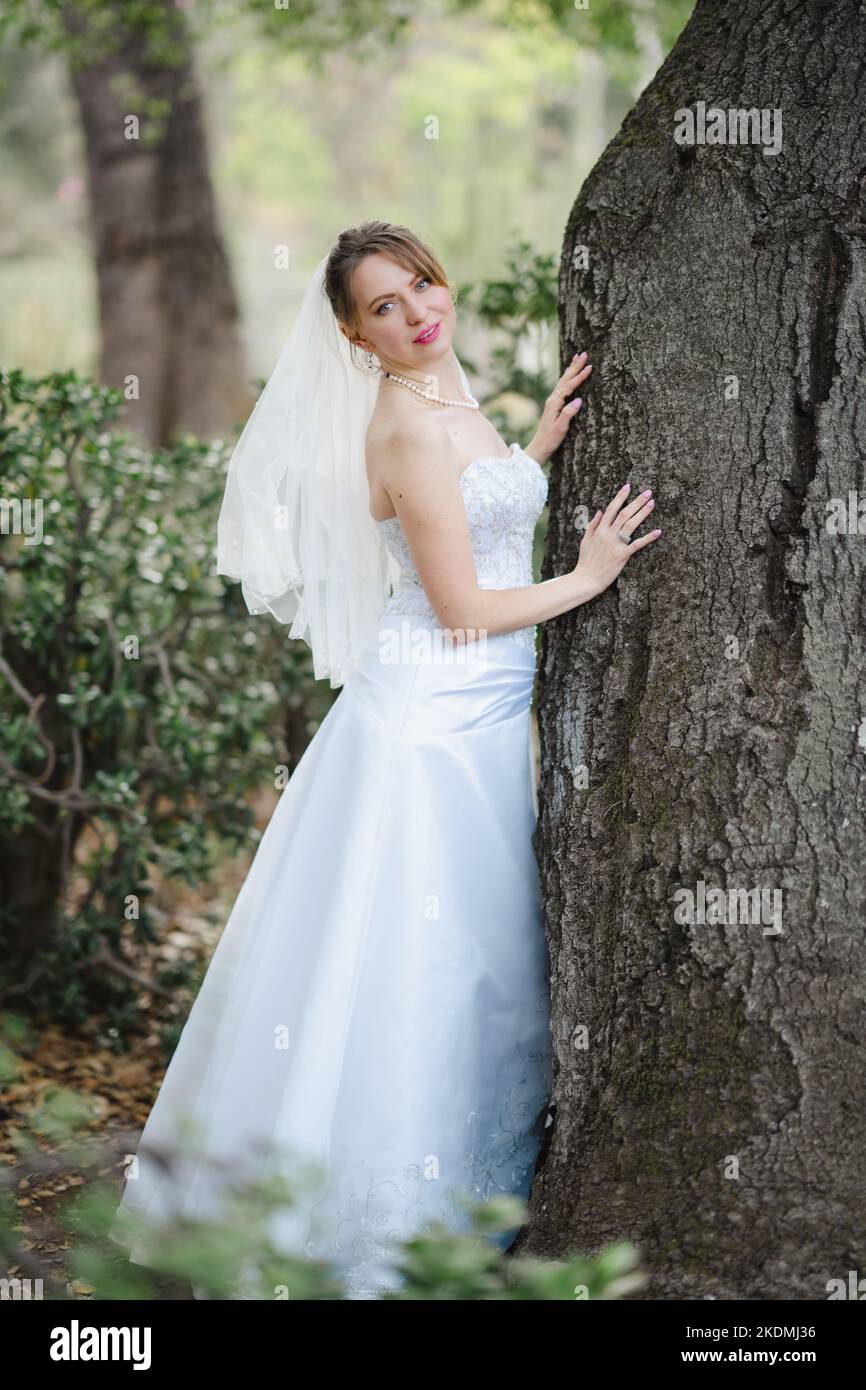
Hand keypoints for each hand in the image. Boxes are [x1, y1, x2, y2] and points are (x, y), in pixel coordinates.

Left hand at [527, 351, 592, 463]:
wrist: (539, 447)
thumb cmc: (550, 440)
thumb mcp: (560, 428)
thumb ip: (568, 414)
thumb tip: (579, 400)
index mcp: (554, 403)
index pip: (569, 386)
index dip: (579, 376)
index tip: (590, 367)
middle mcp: (552, 399)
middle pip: (565, 379)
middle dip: (575, 366)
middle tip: (584, 353)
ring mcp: (552, 401)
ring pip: (563, 381)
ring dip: (571, 369)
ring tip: (577, 357)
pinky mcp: (554, 405)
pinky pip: (562, 386)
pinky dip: (567, 378)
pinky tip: (569, 375)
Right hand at [574, 483, 661, 599]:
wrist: (586, 579)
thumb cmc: (585, 561)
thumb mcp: (585, 540)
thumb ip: (592, 525)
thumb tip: (599, 511)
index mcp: (599, 530)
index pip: (611, 509)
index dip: (620, 497)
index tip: (628, 487)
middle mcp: (608, 534)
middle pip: (624, 514)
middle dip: (636, 502)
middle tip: (648, 492)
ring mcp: (615, 545)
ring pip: (631, 525)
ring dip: (642, 513)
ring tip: (652, 503)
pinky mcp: (622, 556)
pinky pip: (637, 545)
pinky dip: (648, 538)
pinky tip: (658, 531)